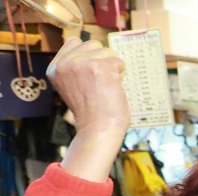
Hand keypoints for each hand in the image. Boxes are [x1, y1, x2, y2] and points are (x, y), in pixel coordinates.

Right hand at [47, 38, 129, 181]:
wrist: (98, 129)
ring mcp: (81, 63)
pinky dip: (121, 74)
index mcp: (54, 68)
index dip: (89, 55)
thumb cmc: (91, 113)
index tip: (91, 74)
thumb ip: (75, 68)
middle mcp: (65, 63)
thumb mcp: (71, 86)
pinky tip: (113, 88)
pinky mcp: (99, 67)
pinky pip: (118, 62)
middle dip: (102, 60)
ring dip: (112, 67)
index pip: (74, 42)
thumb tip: (92, 51)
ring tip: (106, 86)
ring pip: (107, 50)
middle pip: (92, 44)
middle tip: (100, 83)